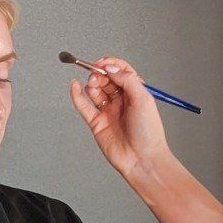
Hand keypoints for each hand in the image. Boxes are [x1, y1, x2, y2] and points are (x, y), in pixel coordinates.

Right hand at [70, 55, 172, 189]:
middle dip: (99, 73)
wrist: (142, 159)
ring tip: (93, 85)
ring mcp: (108, 111)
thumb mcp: (143, 99)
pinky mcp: (96, 123)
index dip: (110, 65)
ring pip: (95, 90)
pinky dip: (77, 95)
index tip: (103, 63)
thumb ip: (127, 80)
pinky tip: (74, 86)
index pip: (121, 72)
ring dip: (91, 83)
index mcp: (135, 93)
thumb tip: (111, 68)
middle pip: (106, 79)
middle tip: (97, 75)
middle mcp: (121, 101)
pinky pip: (84, 106)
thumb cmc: (148, 132)